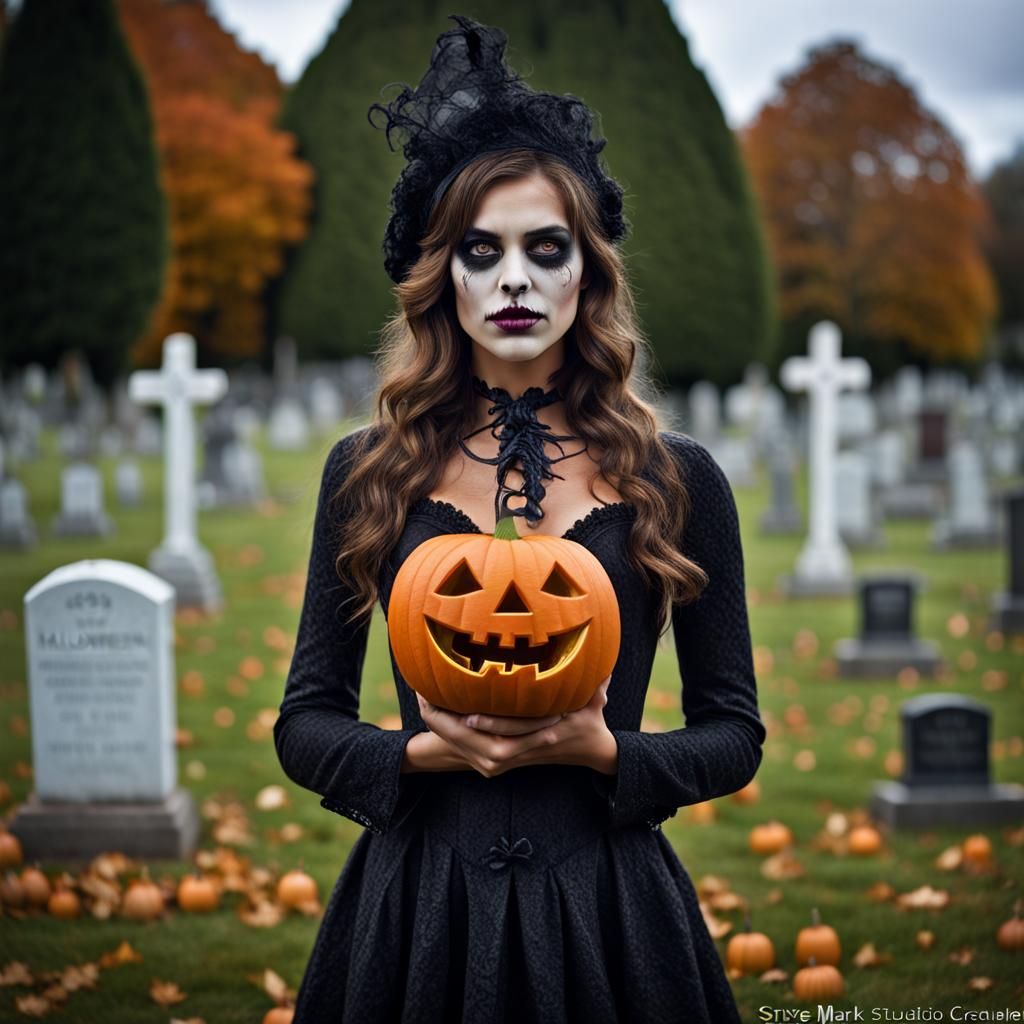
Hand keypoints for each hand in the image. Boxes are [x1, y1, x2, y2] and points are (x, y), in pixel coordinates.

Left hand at [416, 675, 613, 778]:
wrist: (590, 753)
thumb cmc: (593, 722)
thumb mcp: (598, 702)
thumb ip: (598, 684)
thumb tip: (604, 664)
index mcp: (540, 740)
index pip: (507, 735)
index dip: (485, 724)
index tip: (466, 711)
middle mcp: (517, 755)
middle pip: (473, 744)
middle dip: (446, 724)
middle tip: (425, 696)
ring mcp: (504, 762)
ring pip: (463, 748)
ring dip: (440, 726)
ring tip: (423, 698)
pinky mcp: (496, 763)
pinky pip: (463, 749)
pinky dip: (446, 731)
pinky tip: (433, 710)